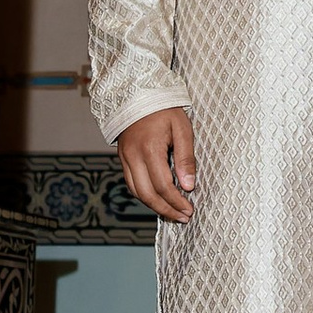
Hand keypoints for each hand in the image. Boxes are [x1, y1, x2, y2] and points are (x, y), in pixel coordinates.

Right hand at [117, 105, 195, 222]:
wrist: (138, 94)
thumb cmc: (164, 109)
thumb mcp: (182, 129)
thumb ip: (186, 158)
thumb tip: (188, 185)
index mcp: (150, 149)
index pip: (163, 186)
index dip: (176, 202)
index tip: (189, 209)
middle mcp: (133, 157)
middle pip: (148, 194)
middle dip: (166, 210)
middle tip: (183, 218)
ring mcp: (125, 158)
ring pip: (137, 192)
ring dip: (154, 207)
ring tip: (172, 214)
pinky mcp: (123, 158)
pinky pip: (131, 184)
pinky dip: (144, 195)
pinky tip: (158, 199)